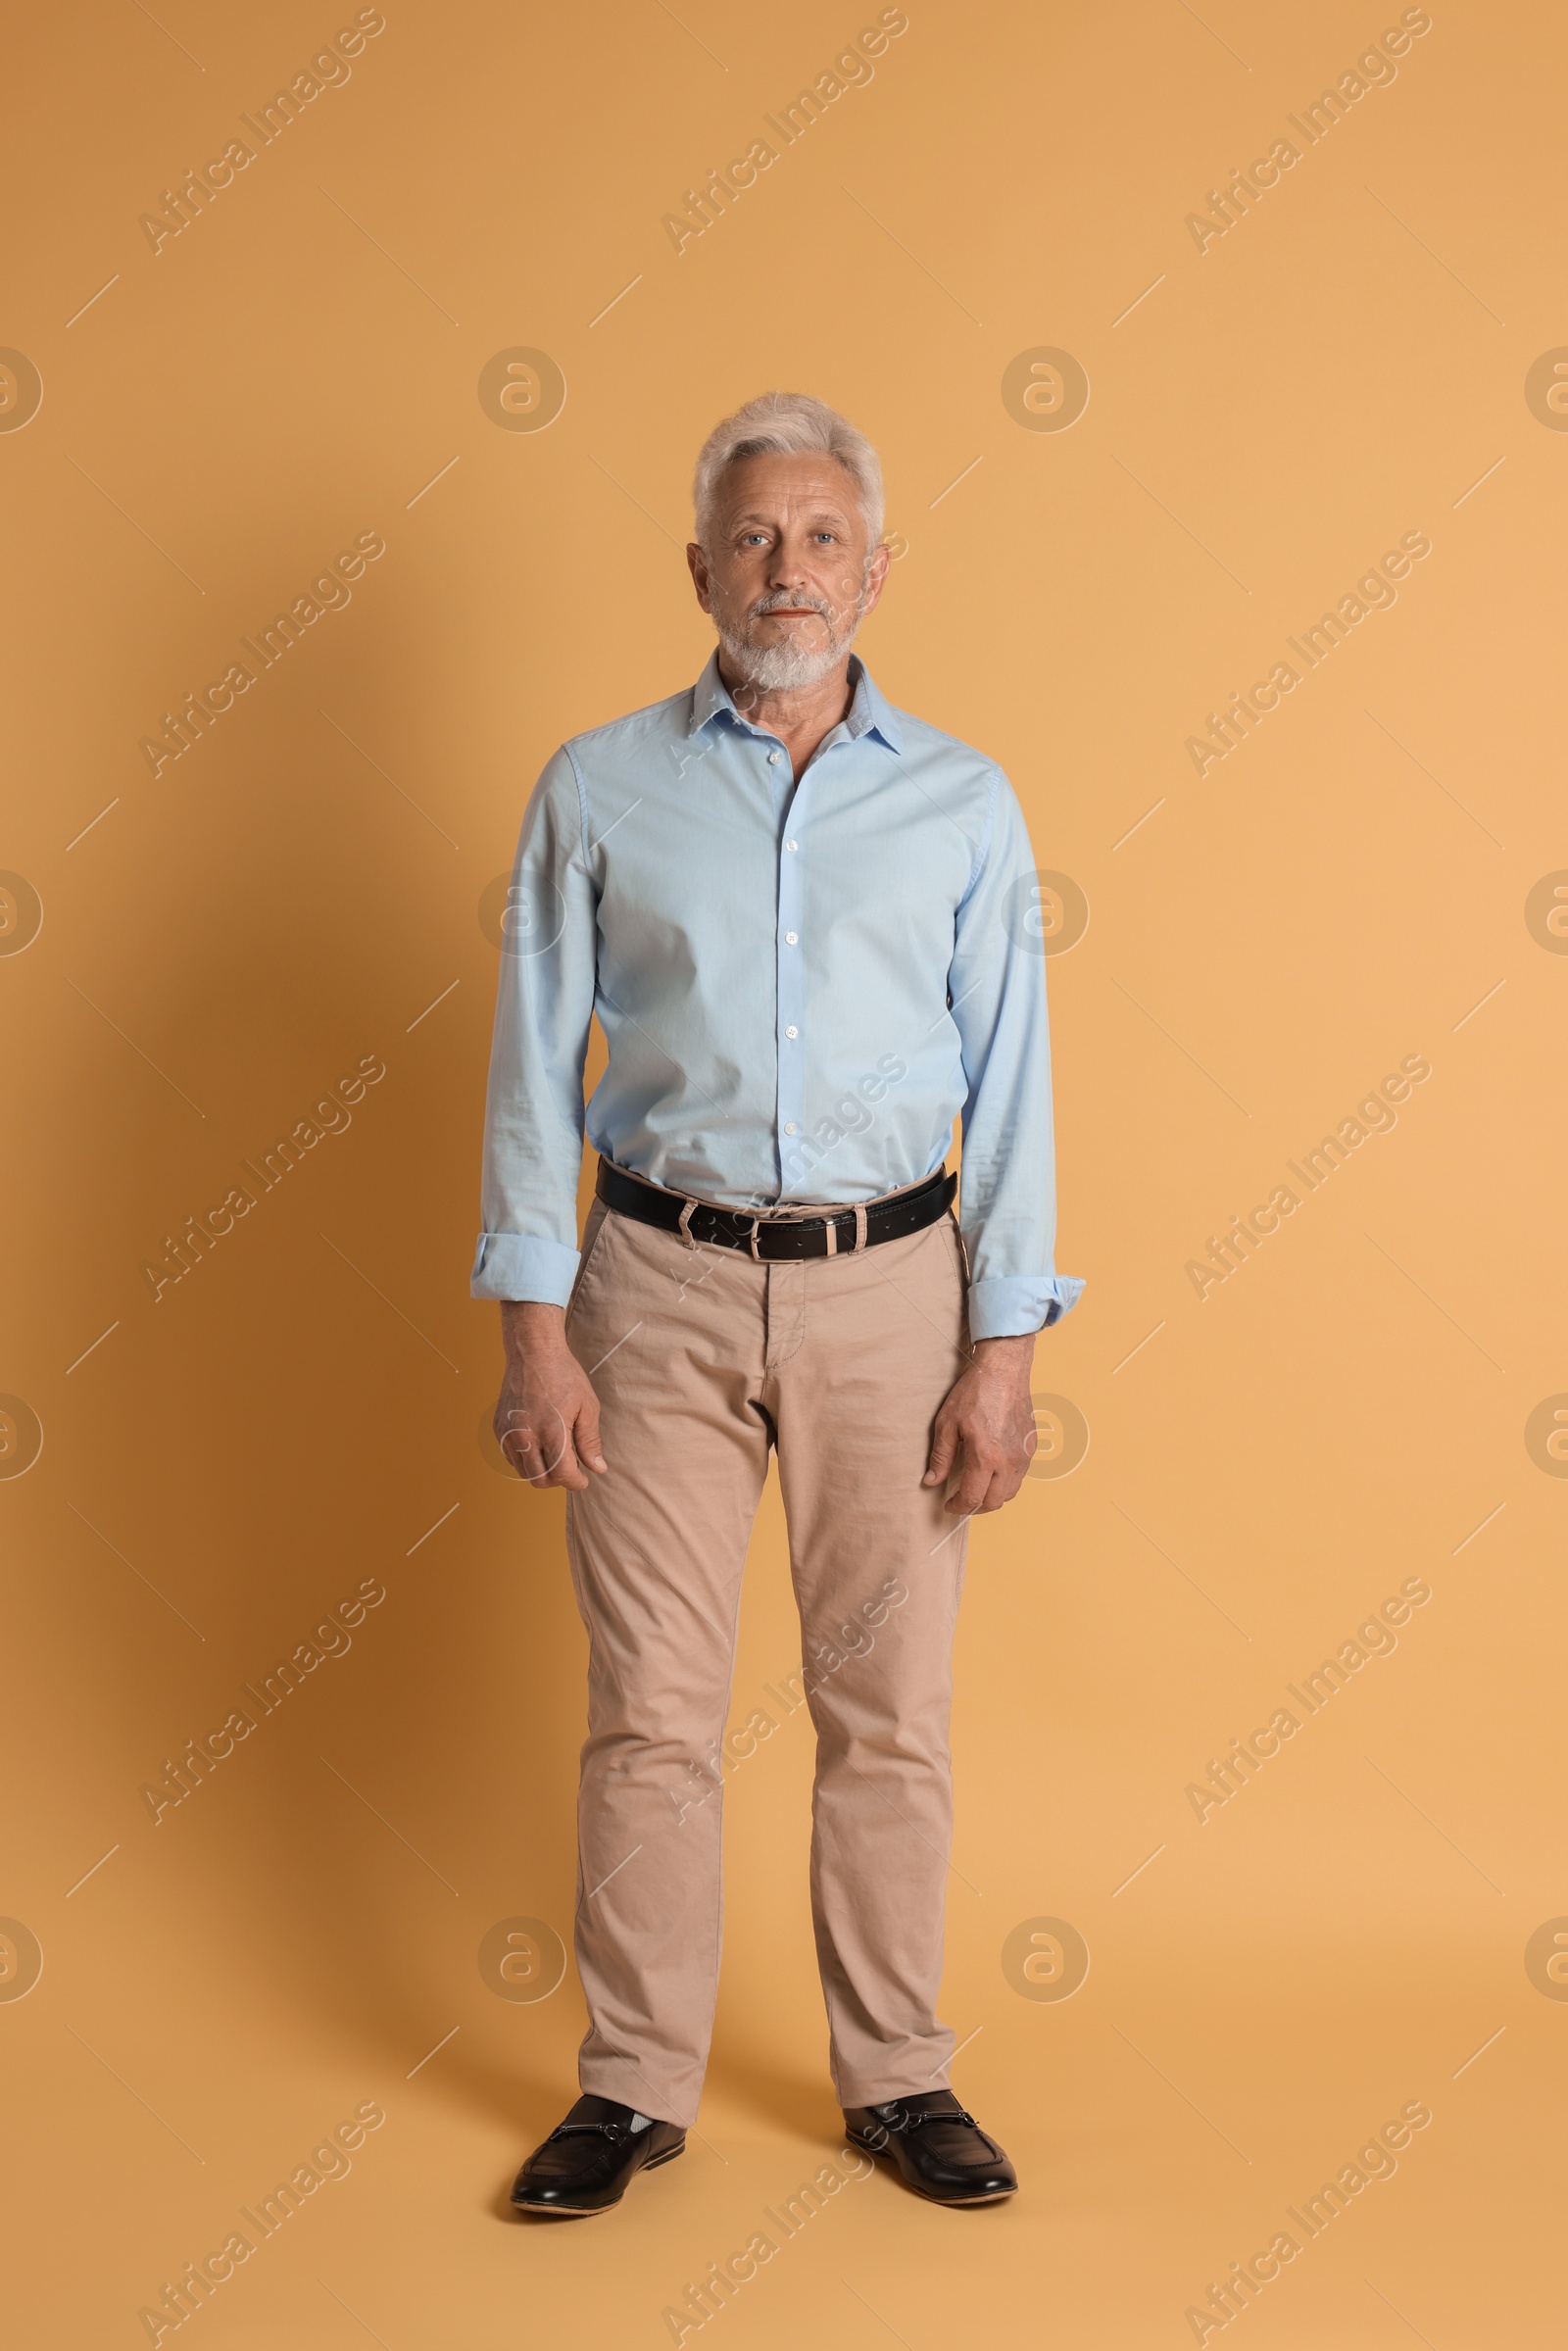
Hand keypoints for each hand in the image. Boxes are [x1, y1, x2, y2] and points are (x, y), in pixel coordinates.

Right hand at [494, 1302, 606, 1490]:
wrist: (533, 1352)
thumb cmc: (563, 1375)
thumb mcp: (587, 1406)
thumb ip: (590, 1441)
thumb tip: (597, 1468)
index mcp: (552, 1431)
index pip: (563, 1475)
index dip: (576, 1483)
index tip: (583, 1479)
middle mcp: (526, 1436)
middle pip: (541, 1480)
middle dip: (558, 1480)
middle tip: (570, 1468)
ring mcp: (509, 1433)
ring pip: (524, 1472)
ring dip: (541, 1471)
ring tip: (555, 1454)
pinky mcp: (499, 1428)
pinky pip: (511, 1457)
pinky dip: (525, 1459)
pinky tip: (539, 1444)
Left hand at [922, 1334, 1036, 1515]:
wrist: (1004, 1371)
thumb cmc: (974, 1393)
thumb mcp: (947, 1423)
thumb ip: (941, 1456)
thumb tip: (931, 1481)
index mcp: (985, 1457)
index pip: (972, 1498)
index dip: (958, 1507)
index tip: (948, 1505)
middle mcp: (1008, 1461)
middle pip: (994, 1502)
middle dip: (976, 1508)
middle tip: (962, 1501)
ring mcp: (1023, 1455)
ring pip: (1011, 1492)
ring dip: (994, 1497)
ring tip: (978, 1489)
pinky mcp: (1032, 1447)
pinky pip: (1021, 1475)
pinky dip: (1007, 1482)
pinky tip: (993, 1471)